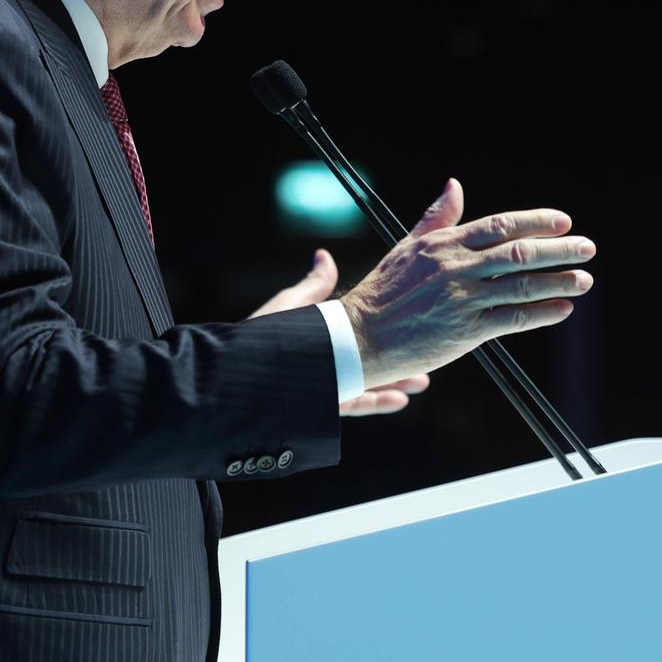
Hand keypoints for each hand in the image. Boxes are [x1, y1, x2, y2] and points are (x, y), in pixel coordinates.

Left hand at [247, 248, 434, 418]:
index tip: (411, 325)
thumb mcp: (292, 307)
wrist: (235, 377)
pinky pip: (354, 404)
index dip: (388, 329)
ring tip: (422, 381)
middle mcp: (328, 362)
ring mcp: (327, 385)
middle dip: (400, 359)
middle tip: (427, 358)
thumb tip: (324, 255)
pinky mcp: (321, 406)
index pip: (362, 332)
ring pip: (369, 383)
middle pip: (371, 359)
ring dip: (396, 382)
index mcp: (323, 336)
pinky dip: (377, 403)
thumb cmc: (260, 338)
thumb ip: (313, 286)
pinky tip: (399, 401)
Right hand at [341, 177, 594, 385]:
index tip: (564, 221)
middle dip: (560, 249)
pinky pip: (512, 320)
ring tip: (584, 279)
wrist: (360, 336)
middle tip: (588, 248)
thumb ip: (437, 217)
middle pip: (520, 253)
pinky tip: (562, 309)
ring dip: (559, 281)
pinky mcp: (465, 331)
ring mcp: (463, 299)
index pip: (501, 225)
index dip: (536, 221)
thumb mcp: (408, 246)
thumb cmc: (384, 290)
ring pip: (522, 285)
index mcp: (445, 243)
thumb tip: (455, 184)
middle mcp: (457, 267)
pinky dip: (541, 314)